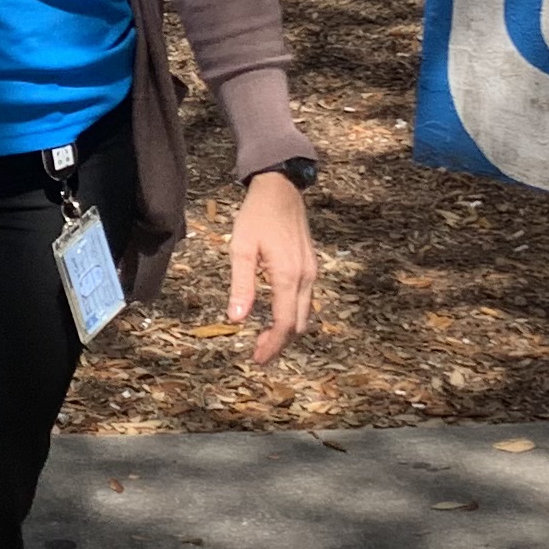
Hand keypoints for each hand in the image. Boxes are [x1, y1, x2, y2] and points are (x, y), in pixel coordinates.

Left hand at [227, 169, 318, 366]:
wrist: (281, 189)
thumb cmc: (257, 216)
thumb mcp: (241, 248)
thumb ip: (241, 285)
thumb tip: (236, 319)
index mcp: (288, 276)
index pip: (284, 324)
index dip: (271, 346)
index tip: (257, 359)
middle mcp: (306, 278)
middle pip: (297, 324)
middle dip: (279, 343)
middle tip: (257, 352)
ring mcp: (311, 272)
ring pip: (304, 314)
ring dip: (286, 330)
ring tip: (264, 338)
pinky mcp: (311, 266)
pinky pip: (305, 300)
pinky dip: (292, 315)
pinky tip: (275, 314)